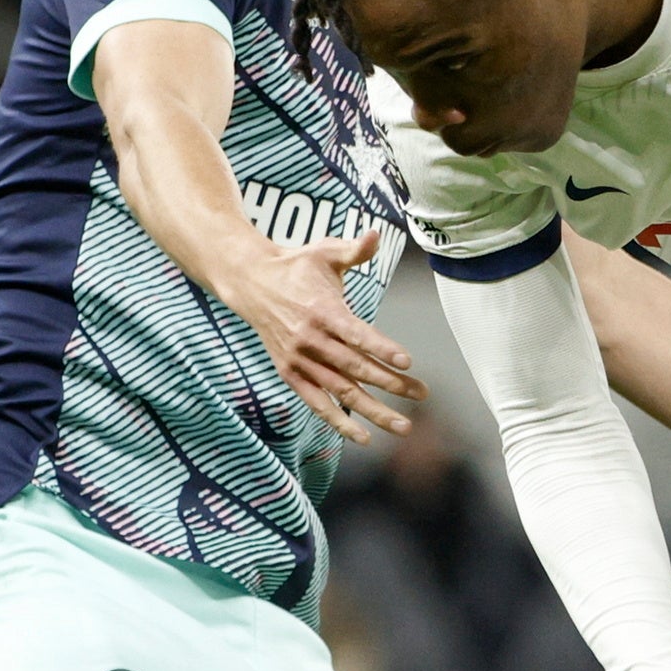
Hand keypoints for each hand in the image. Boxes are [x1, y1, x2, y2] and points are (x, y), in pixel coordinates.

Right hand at [222, 229, 421, 442]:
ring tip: (403, 425)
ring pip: (341, 391)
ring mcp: (299, 360)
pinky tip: (364, 436)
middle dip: (391, 383)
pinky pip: (317, 403)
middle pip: (356, 367)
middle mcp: (311, 340)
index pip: (357, 334)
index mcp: (323, 310)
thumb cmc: (296, 267)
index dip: (382, 349)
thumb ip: (353, 250)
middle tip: (421, 394)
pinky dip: (338, 421)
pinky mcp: (290, 373)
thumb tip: (375, 234)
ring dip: (372, 410)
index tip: (407, 362)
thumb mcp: (323, 252)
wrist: (250, 283)